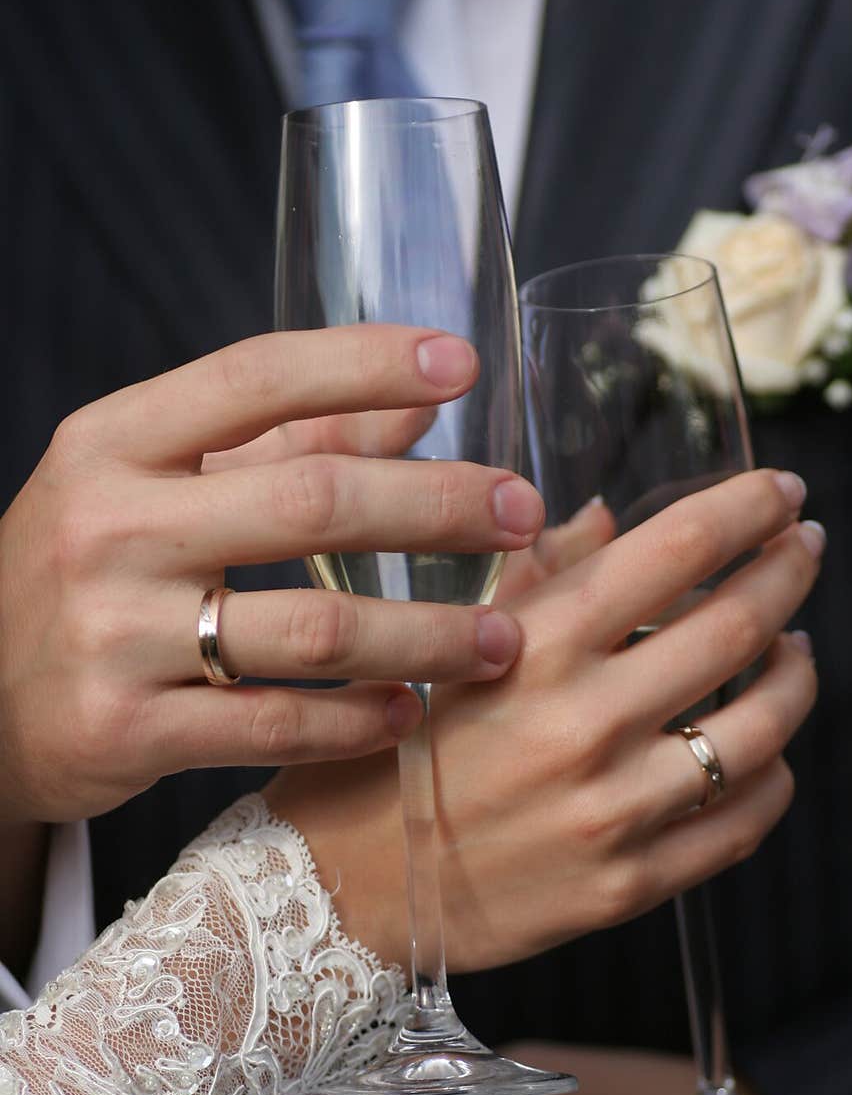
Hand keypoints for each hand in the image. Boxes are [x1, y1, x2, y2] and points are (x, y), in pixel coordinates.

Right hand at [0, 326, 545, 822]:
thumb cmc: (86, 574)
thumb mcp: (151, 485)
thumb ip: (282, 441)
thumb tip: (416, 400)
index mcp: (113, 442)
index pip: (255, 377)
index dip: (366, 364)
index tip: (463, 367)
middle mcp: (110, 526)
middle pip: (311, 502)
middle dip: (437, 507)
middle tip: (521, 516)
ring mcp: (113, 632)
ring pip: (312, 627)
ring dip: (425, 634)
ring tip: (499, 641)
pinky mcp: (126, 729)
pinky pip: (274, 722)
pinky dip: (356, 721)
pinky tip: (409, 714)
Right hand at [266, 469, 820, 969]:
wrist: (344, 889)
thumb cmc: (385, 757)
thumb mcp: (441, 647)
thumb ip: (533, 578)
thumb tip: (610, 520)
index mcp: (533, 650)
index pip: (674, 551)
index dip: (746, 508)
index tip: (781, 492)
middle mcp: (584, 725)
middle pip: (738, 627)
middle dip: (788, 572)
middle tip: (802, 550)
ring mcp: (615, 812)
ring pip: (763, 727)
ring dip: (795, 673)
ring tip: (792, 651)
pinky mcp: (631, 884)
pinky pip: (745, 819)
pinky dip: (771, 773)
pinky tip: (761, 751)